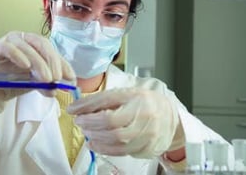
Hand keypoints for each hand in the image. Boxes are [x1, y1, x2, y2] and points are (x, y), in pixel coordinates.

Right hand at [0, 31, 75, 114]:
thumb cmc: (11, 83)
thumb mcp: (33, 85)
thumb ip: (46, 84)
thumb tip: (60, 87)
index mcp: (34, 47)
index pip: (52, 51)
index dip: (63, 63)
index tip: (70, 78)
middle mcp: (23, 41)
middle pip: (42, 44)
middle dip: (52, 61)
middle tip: (56, 78)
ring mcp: (8, 43)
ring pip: (27, 46)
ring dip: (38, 62)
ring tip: (45, 78)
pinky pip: (7, 47)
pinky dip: (18, 55)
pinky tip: (25, 66)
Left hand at [67, 88, 183, 158]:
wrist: (170, 116)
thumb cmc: (144, 103)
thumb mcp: (124, 93)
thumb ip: (101, 100)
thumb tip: (76, 107)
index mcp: (137, 98)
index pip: (108, 103)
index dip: (88, 109)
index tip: (74, 112)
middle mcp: (144, 116)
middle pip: (112, 125)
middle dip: (91, 126)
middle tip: (80, 123)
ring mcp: (148, 134)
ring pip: (117, 142)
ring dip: (96, 140)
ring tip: (88, 134)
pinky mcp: (148, 148)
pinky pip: (123, 152)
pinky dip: (106, 149)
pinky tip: (97, 144)